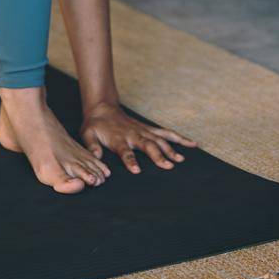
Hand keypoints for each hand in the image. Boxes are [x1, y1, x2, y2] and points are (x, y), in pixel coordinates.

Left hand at [79, 103, 198, 173]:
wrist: (102, 108)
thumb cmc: (95, 124)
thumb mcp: (87, 134)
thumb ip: (92, 146)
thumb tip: (96, 157)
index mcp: (118, 139)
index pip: (125, 152)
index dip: (130, 161)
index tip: (137, 170)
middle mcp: (134, 134)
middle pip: (148, 146)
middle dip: (158, 156)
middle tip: (168, 166)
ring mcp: (143, 131)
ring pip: (160, 140)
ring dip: (171, 149)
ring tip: (181, 160)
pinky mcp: (148, 129)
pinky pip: (166, 133)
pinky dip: (179, 138)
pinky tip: (191, 144)